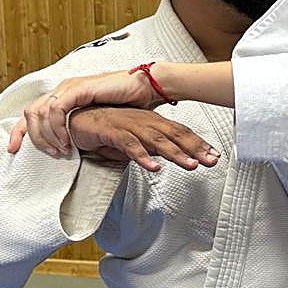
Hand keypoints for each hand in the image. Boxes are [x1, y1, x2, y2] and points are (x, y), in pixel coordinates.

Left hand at [8, 71, 155, 155]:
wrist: (144, 87)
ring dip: (46, 135)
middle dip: (27, 136)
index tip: (13, 150)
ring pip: (40, 112)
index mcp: (64, 95)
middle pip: (30, 112)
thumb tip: (68, 144)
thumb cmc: (126, 104)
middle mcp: (63, 89)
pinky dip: (57, 128)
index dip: (20, 131)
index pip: (32, 112)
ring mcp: (69, 87)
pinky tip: (67, 141)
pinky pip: (57, 110)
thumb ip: (79, 127)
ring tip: (60, 150)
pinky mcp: (78, 89)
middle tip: (40, 154)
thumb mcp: (96, 119)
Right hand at [42, 106, 220, 171]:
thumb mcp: (130, 144)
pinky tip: (154, 167)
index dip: (197, 144)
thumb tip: (162, 160)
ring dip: (175, 153)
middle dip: (194, 148)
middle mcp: (142, 121)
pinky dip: (143, 156)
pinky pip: (130, 145)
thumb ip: (147, 149)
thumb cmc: (102, 130)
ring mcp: (128, 125)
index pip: (179, 133)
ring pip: (156, 140)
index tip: (214, 156)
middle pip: (174, 135)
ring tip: (190, 166)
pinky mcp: (111, 131)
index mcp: (149, 123)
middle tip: (211, 161)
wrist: (74, 120)